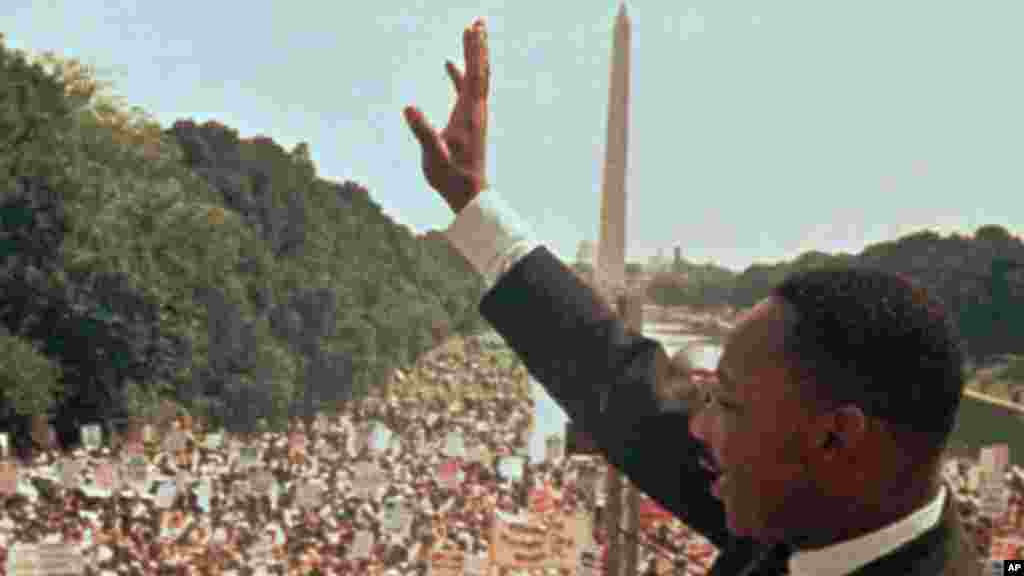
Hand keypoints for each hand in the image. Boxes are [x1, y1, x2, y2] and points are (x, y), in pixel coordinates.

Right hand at [404, 18, 489, 213]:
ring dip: (473, 55)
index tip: (472, 28)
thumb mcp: (433, 155)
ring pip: (476, 78)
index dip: (473, 51)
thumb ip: (423, 132)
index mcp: (469, 113)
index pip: (473, 75)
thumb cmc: (451, 177)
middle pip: (480, 70)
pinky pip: (466, 90)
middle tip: (478, 21)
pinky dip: (460, 75)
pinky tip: (449, 64)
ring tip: (471, 32)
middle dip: (479, 45)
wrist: (469, 194)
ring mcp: (474, 114)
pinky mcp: (468, 121)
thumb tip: (408, 107)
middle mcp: (476, 110)